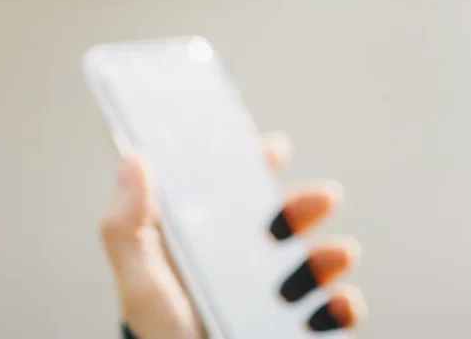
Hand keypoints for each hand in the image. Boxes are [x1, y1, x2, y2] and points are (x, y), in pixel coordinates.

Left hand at [99, 132, 365, 337]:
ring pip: (318, 263)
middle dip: (308, 203)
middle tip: (324, 196)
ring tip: (338, 254)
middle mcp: (248, 264)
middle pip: (287, 221)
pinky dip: (343, 304)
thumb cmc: (159, 332)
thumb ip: (128, 226)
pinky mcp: (298, 327)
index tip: (274, 150)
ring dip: (331, 253)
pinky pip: (333, 312)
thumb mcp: (139, 281)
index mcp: (210, 241)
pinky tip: (336, 302)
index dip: (257, 164)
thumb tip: (134, 159)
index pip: (237, 191)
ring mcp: (277, 296)